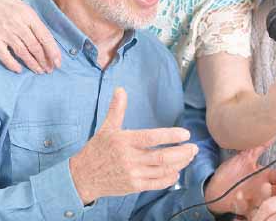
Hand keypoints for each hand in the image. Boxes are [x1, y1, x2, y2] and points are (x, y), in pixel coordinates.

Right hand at [0, 0, 60, 72]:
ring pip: (22, 52)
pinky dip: (11, 63)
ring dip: (32, 64)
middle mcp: (19, 25)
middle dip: (44, 60)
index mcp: (30, 17)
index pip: (45, 37)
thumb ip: (35, 24)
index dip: (53, 52)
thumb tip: (47, 42)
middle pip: (35, 47)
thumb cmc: (7, 3)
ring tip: (39, 71)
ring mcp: (5, 32)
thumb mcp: (25, 9)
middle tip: (49, 70)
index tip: (58, 62)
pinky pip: (3, 54)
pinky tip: (18, 70)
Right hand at [69, 88, 196, 203]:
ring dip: (180, 164)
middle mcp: (129, 158)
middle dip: (182, 152)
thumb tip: (120, 89)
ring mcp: (132, 174)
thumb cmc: (97, 150)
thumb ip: (117, 109)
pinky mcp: (133, 187)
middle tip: (195, 147)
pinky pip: (156, 184)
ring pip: (162, 170)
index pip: (152, 138)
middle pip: (162, 157)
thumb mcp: (106, 128)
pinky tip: (177, 172)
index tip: (186, 134)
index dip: (171, 135)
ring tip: (189, 157)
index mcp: (125, 141)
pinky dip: (169, 179)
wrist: (81, 177)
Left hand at [205, 144, 275, 214]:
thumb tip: (272, 133)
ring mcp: (252, 200)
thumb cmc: (233, 172)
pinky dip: (242, 202)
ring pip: (263, 201)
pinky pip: (244, 207)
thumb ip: (259, 147)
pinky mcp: (241, 207)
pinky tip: (239, 195)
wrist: (214, 187)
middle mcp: (261, 190)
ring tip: (264, 186)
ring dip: (264, 195)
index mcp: (265, 178)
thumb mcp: (246, 157)